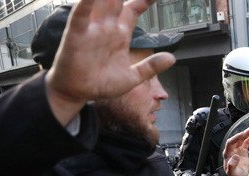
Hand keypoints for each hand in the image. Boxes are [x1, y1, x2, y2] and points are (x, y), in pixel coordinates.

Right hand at [45, 0, 175, 125]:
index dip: (144, 0)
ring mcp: (91, 29)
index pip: (133, 9)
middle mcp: (106, 27)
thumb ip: (151, 67)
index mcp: (120, 34)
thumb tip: (172, 58)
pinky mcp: (76, 35)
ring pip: (100, 2)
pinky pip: (81, 15)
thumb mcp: (132, 77)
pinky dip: (86, 4)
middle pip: (117, 0)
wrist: (77, 93)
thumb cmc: (101, 83)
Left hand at [222, 127, 248, 175]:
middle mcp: (232, 150)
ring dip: (246, 134)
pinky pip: (246, 143)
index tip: (242, 135)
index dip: (235, 138)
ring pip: (241, 140)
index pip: (230, 143)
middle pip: (236, 139)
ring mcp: (237, 150)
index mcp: (227, 154)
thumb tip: (235, 156)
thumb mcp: (232, 172)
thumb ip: (232, 165)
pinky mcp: (243, 151)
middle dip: (242, 134)